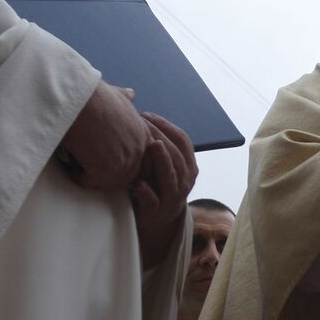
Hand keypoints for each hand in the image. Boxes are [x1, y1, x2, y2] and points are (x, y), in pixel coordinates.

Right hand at [59, 81, 150, 188]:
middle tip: (89, 161)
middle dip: (109, 174)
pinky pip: (89, 182)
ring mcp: (125, 162)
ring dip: (90, 174)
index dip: (125, 164)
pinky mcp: (106, 170)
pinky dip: (76, 174)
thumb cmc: (92, 93)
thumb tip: (130, 94)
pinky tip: (69, 160)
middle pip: (128, 177)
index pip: (145, 163)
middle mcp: (139, 150)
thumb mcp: (116, 94)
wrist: (78, 96)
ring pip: (108, 181)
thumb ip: (125, 99)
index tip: (106, 157)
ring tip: (77, 157)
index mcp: (144, 135)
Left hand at [131, 112, 198, 267]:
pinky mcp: (157, 212)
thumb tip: (131, 100)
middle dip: (161, 136)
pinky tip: (138, 184)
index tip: (146, 115)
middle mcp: (185, 181)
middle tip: (142, 124)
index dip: (167, 126)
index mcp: (188, 166)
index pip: (183, 140)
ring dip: (162, 161)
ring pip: (171, 177)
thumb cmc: (155, 184)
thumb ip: (157, 142)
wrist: (156, 219)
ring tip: (152, 145)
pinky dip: (146, 193)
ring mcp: (172, 197)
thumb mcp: (161, 163)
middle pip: (177, 155)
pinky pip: (154, 201)